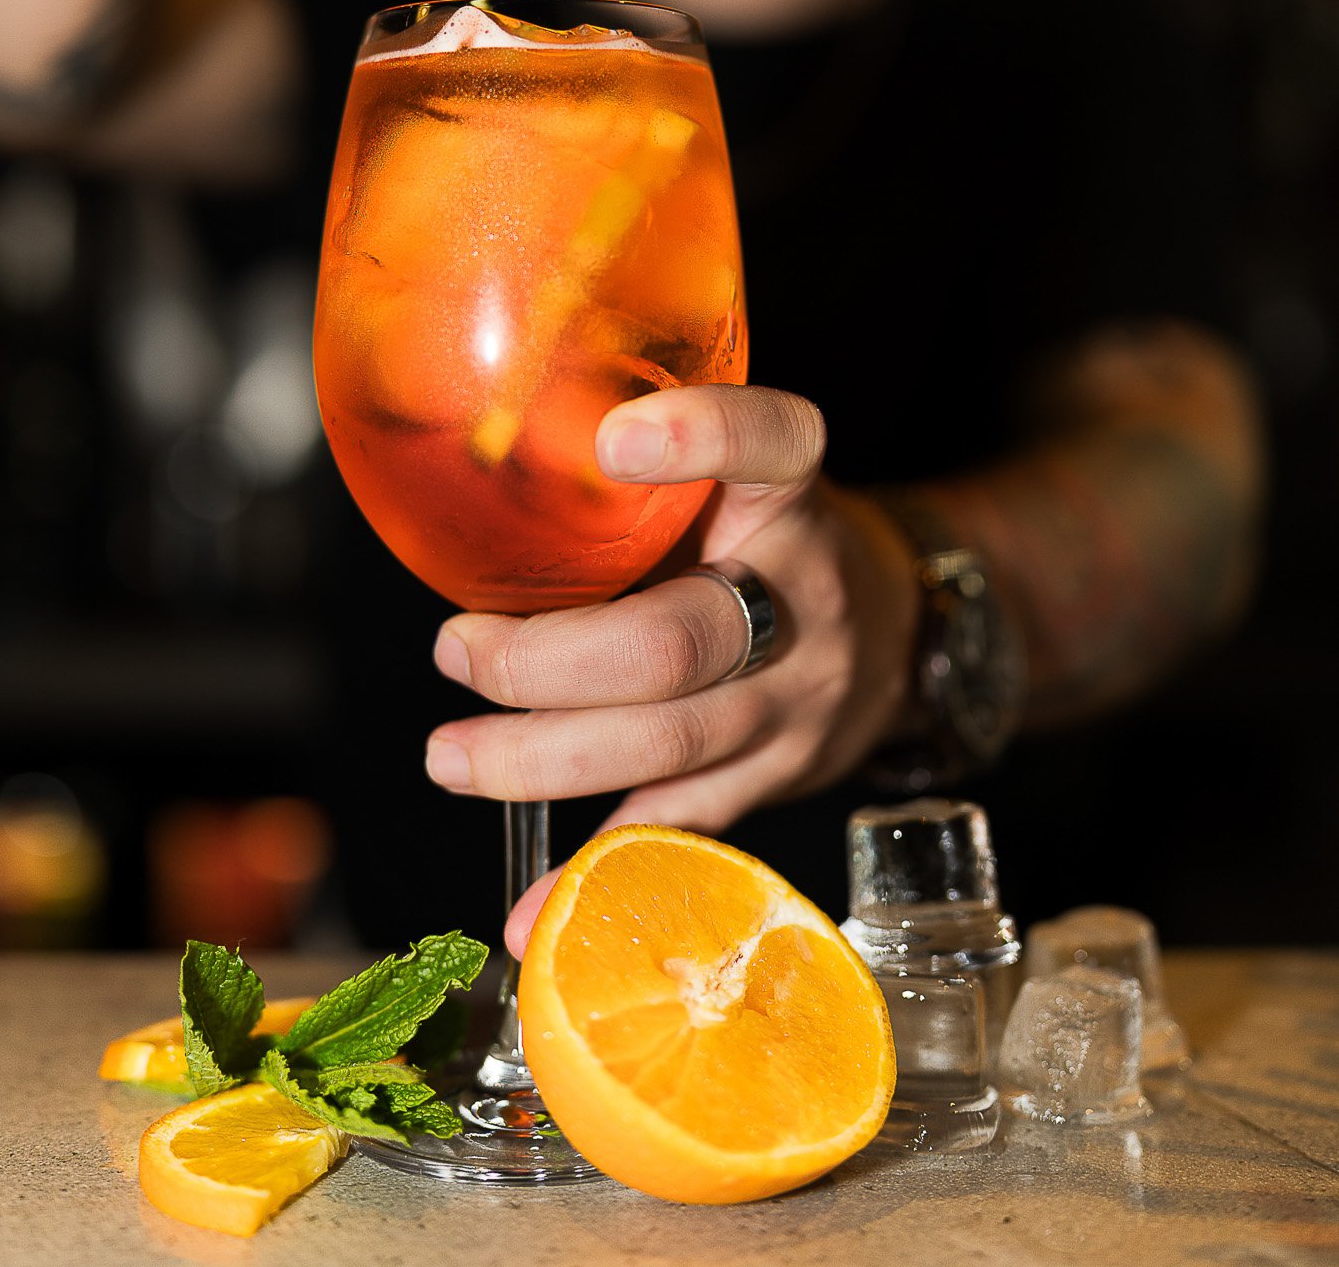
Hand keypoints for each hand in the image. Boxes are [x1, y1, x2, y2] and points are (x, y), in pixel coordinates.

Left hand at [425, 385, 920, 950]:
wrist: (898, 630)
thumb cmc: (765, 536)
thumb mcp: (731, 477)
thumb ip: (638, 477)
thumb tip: (466, 462)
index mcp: (788, 496)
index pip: (770, 445)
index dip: (701, 438)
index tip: (614, 440)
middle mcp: (803, 597)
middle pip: (676, 639)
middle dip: (548, 660)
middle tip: (456, 650)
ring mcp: (794, 701)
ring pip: (670, 744)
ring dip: (544, 759)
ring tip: (453, 755)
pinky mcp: (774, 779)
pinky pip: (679, 829)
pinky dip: (592, 875)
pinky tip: (526, 913)